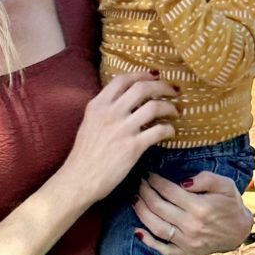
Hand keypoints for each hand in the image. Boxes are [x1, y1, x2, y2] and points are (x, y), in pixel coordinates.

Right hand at [62, 74, 176, 206]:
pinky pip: (158, 131)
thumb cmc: (84, 155)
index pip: (122, 79)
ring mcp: (122, 129)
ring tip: (175, 111)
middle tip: (173, 91)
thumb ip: (105, 110)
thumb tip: (126, 103)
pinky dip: (169, 129)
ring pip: (154, 107)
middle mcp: (110, 113)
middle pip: (142, 88)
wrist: (79, 180)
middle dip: (162, 86)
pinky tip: (170, 132)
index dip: (142, 75)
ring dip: (169, 107)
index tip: (154, 77)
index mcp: (97, 105)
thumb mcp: (89, 124)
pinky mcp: (133, 147)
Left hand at [135, 169, 249, 254]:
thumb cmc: (230, 205)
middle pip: (158, 207)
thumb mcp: (226, 185)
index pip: (169, 191)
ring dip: (141, 212)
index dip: (155, 181)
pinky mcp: (185, 253)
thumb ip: (206, 179)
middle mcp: (191, 226)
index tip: (148, 173)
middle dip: (145, 192)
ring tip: (134, 199)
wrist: (239, 232)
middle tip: (139, 182)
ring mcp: (187, 242)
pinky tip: (137, 230)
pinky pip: (162, 250)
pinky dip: (148, 242)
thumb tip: (183, 181)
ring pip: (156, 227)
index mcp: (200, 207)